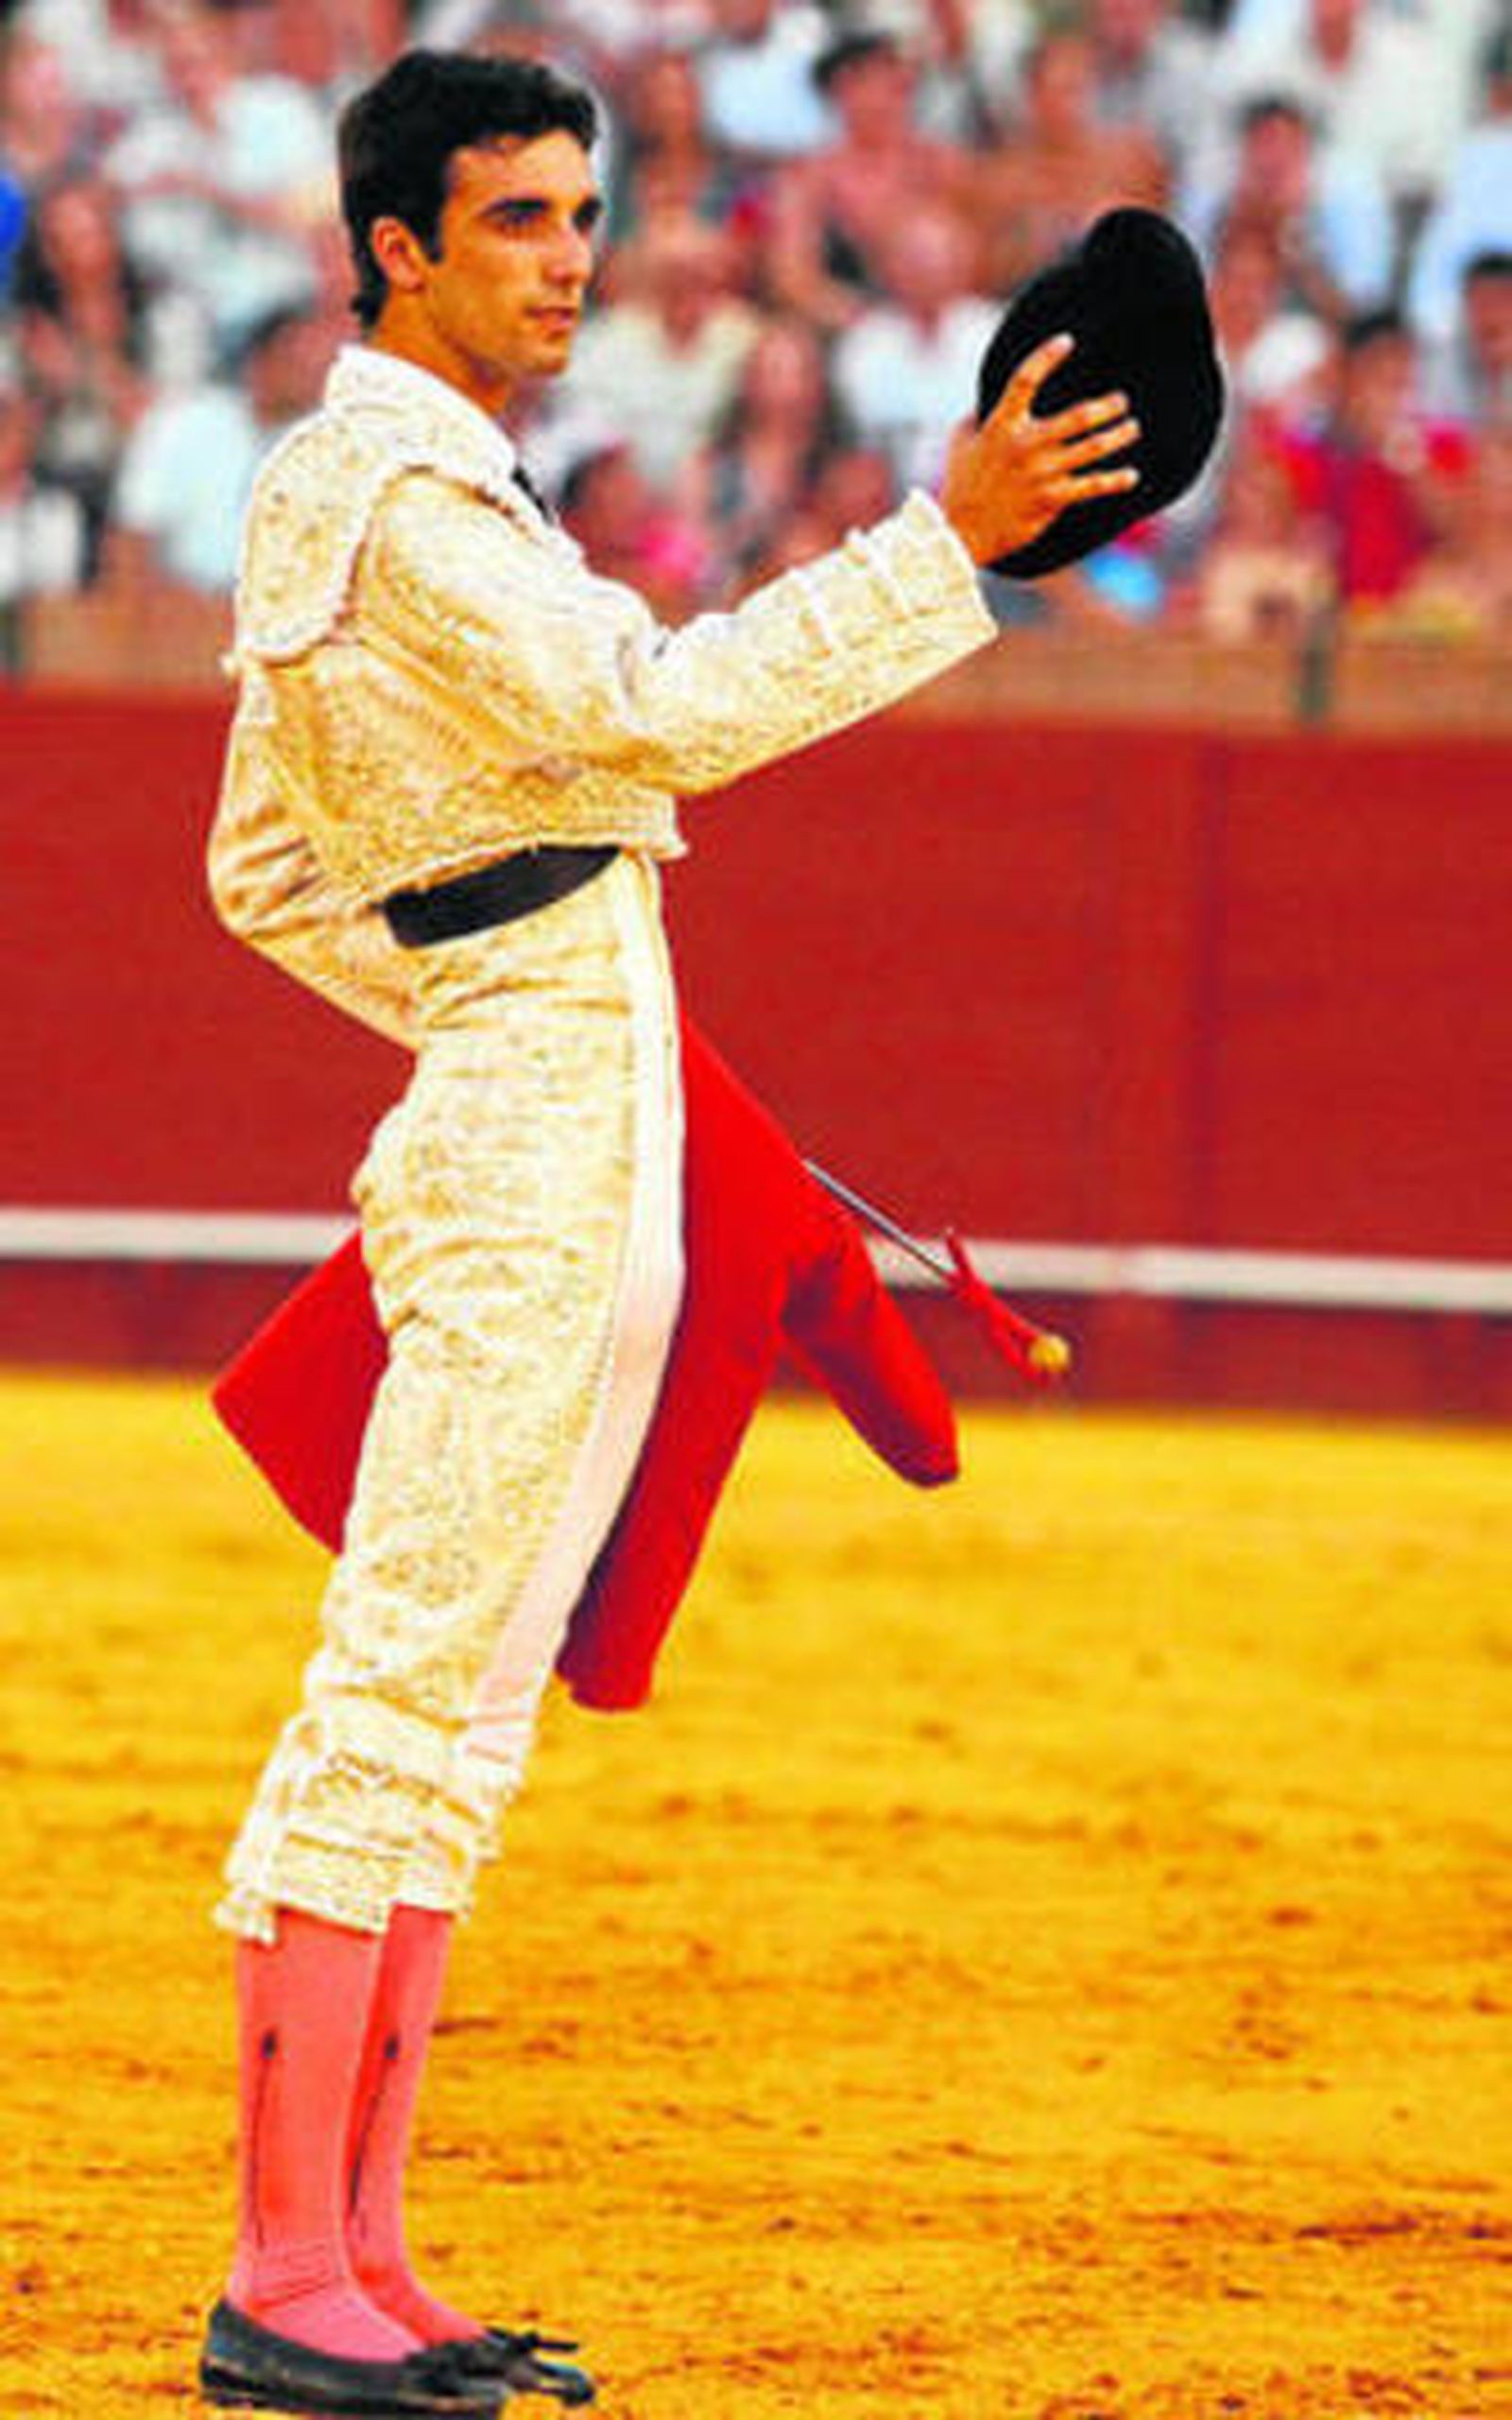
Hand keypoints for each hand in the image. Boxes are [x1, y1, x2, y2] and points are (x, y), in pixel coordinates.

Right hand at [941, 333, 1139, 566]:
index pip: (1025, 379)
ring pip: (1093, 449)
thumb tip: (989, 398)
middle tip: (1122, 401)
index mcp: (1000, 425)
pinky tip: (1131, 475)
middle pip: (1078, 416)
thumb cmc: (961, 484)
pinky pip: (1092, 487)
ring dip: (1119, 436)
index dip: (1047, 356)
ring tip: (1132, 428)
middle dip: (1107, 406)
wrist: (961, 533)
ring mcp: (1040, 473)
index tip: (1067, 341)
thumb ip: (979, 416)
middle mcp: (1024, 445)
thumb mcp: (960, 442)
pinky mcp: (1050, 500)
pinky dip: (1115, 481)